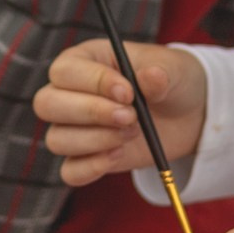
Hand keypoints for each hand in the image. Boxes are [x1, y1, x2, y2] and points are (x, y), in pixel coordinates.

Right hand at [33, 40, 206, 184]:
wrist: (186, 114)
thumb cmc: (170, 81)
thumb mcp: (172, 69)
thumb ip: (160, 73)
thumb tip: (152, 77)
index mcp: (84, 61)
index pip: (65, 71)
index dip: (93, 82)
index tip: (128, 93)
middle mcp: (69, 93)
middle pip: (46, 104)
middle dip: (90, 113)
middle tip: (130, 116)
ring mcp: (74, 128)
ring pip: (57, 139)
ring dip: (97, 140)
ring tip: (133, 131)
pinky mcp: (86, 158)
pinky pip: (70, 172)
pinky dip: (92, 168)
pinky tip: (120, 155)